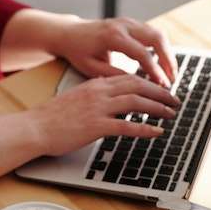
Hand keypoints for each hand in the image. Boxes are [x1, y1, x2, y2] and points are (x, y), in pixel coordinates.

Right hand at [31, 74, 179, 155]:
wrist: (35, 128)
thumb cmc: (51, 118)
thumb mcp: (76, 99)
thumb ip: (94, 96)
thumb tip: (110, 101)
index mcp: (95, 84)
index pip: (129, 77)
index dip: (150, 82)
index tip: (161, 88)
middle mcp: (99, 92)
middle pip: (138, 86)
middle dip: (160, 92)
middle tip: (174, 100)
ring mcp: (99, 109)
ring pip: (137, 102)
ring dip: (158, 107)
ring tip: (170, 113)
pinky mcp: (96, 126)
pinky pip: (128, 125)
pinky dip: (146, 128)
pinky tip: (157, 132)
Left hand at [51, 17, 177, 86]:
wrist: (70, 33)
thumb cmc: (78, 52)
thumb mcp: (90, 68)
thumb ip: (113, 75)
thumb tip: (136, 86)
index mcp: (113, 36)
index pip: (142, 54)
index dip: (154, 71)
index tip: (163, 86)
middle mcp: (124, 25)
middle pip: (156, 39)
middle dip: (168, 61)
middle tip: (172, 80)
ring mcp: (129, 22)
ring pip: (158, 34)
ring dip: (168, 54)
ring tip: (171, 74)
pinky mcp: (132, 23)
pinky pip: (153, 34)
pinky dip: (161, 49)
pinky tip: (163, 65)